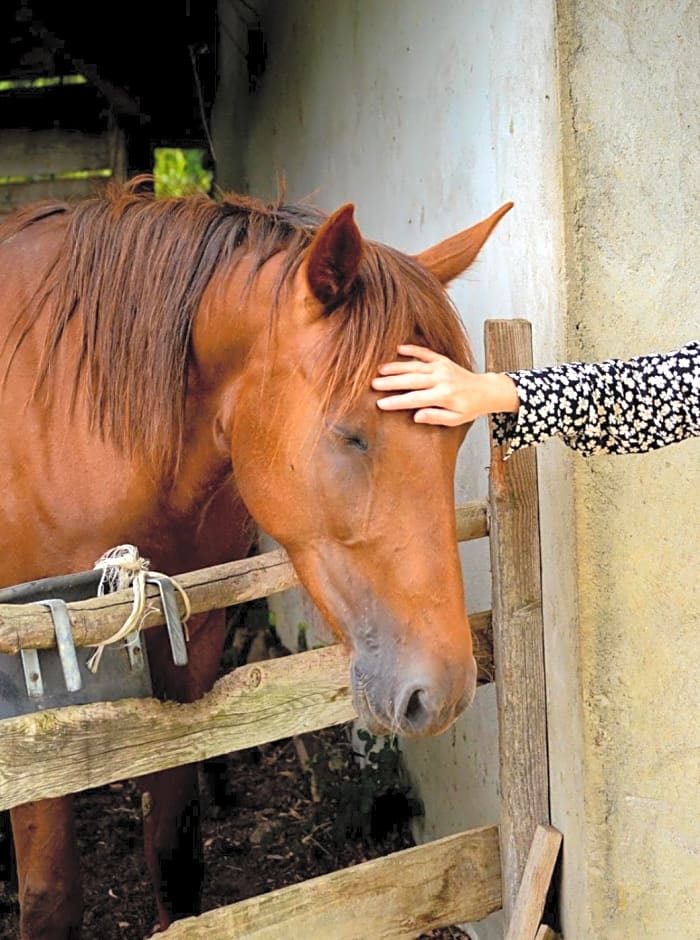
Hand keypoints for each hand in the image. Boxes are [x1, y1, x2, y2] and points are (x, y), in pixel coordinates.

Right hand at [371, 344, 519, 425]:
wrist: (485, 390)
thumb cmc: (470, 407)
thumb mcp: (456, 419)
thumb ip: (436, 417)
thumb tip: (416, 416)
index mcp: (443, 396)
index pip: (415, 399)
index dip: (396, 402)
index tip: (381, 404)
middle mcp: (441, 379)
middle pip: (411, 380)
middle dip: (391, 382)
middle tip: (373, 384)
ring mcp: (441, 367)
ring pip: (414, 366)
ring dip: (396, 367)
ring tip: (380, 369)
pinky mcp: (442, 360)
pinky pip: (425, 353)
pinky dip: (412, 349)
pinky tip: (398, 348)